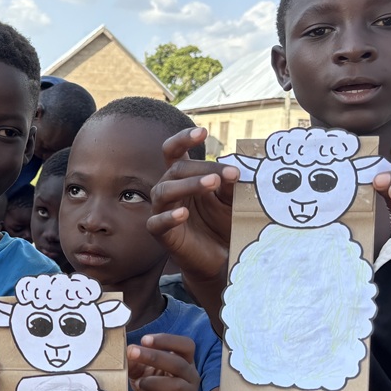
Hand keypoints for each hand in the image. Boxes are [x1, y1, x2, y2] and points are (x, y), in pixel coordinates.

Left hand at [127, 333, 199, 390]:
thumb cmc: (154, 388)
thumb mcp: (142, 372)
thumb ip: (135, 362)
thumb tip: (126, 352)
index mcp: (183, 361)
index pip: (185, 345)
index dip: (167, 340)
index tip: (144, 340)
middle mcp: (190, 376)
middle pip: (179, 363)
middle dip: (154, 357)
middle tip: (132, 353)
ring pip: (178, 385)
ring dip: (154, 382)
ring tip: (139, 383)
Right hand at [148, 127, 237, 283]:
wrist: (220, 257)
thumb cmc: (223, 223)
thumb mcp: (232, 199)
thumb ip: (229, 184)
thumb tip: (232, 171)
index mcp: (183, 176)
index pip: (173, 151)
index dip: (183, 139)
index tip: (202, 132)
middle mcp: (169, 189)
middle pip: (176, 169)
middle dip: (204, 168)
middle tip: (231, 174)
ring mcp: (162, 210)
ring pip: (164, 190)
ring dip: (189, 184)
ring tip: (212, 184)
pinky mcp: (161, 234)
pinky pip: (157, 222)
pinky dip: (169, 216)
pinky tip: (183, 213)